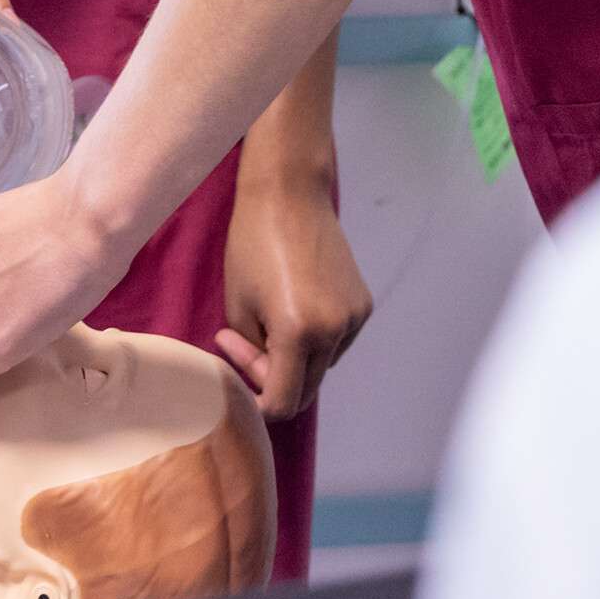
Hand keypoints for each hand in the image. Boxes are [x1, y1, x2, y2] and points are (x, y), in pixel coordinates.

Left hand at [215, 166, 368, 419]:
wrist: (290, 196)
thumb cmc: (251, 245)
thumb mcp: (238, 307)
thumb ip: (251, 354)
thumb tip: (267, 376)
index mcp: (299, 333)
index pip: (283, 402)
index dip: (256, 400)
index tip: (236, 367)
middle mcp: (335, 331)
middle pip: (306, 391)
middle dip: (275, 381)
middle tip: (249, 344)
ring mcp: (354, 319)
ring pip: (322, 367)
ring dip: (297, 361)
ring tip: (274, 320)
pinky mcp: (363, 306)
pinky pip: (337, 343)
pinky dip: (316, 341)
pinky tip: (299, 306)